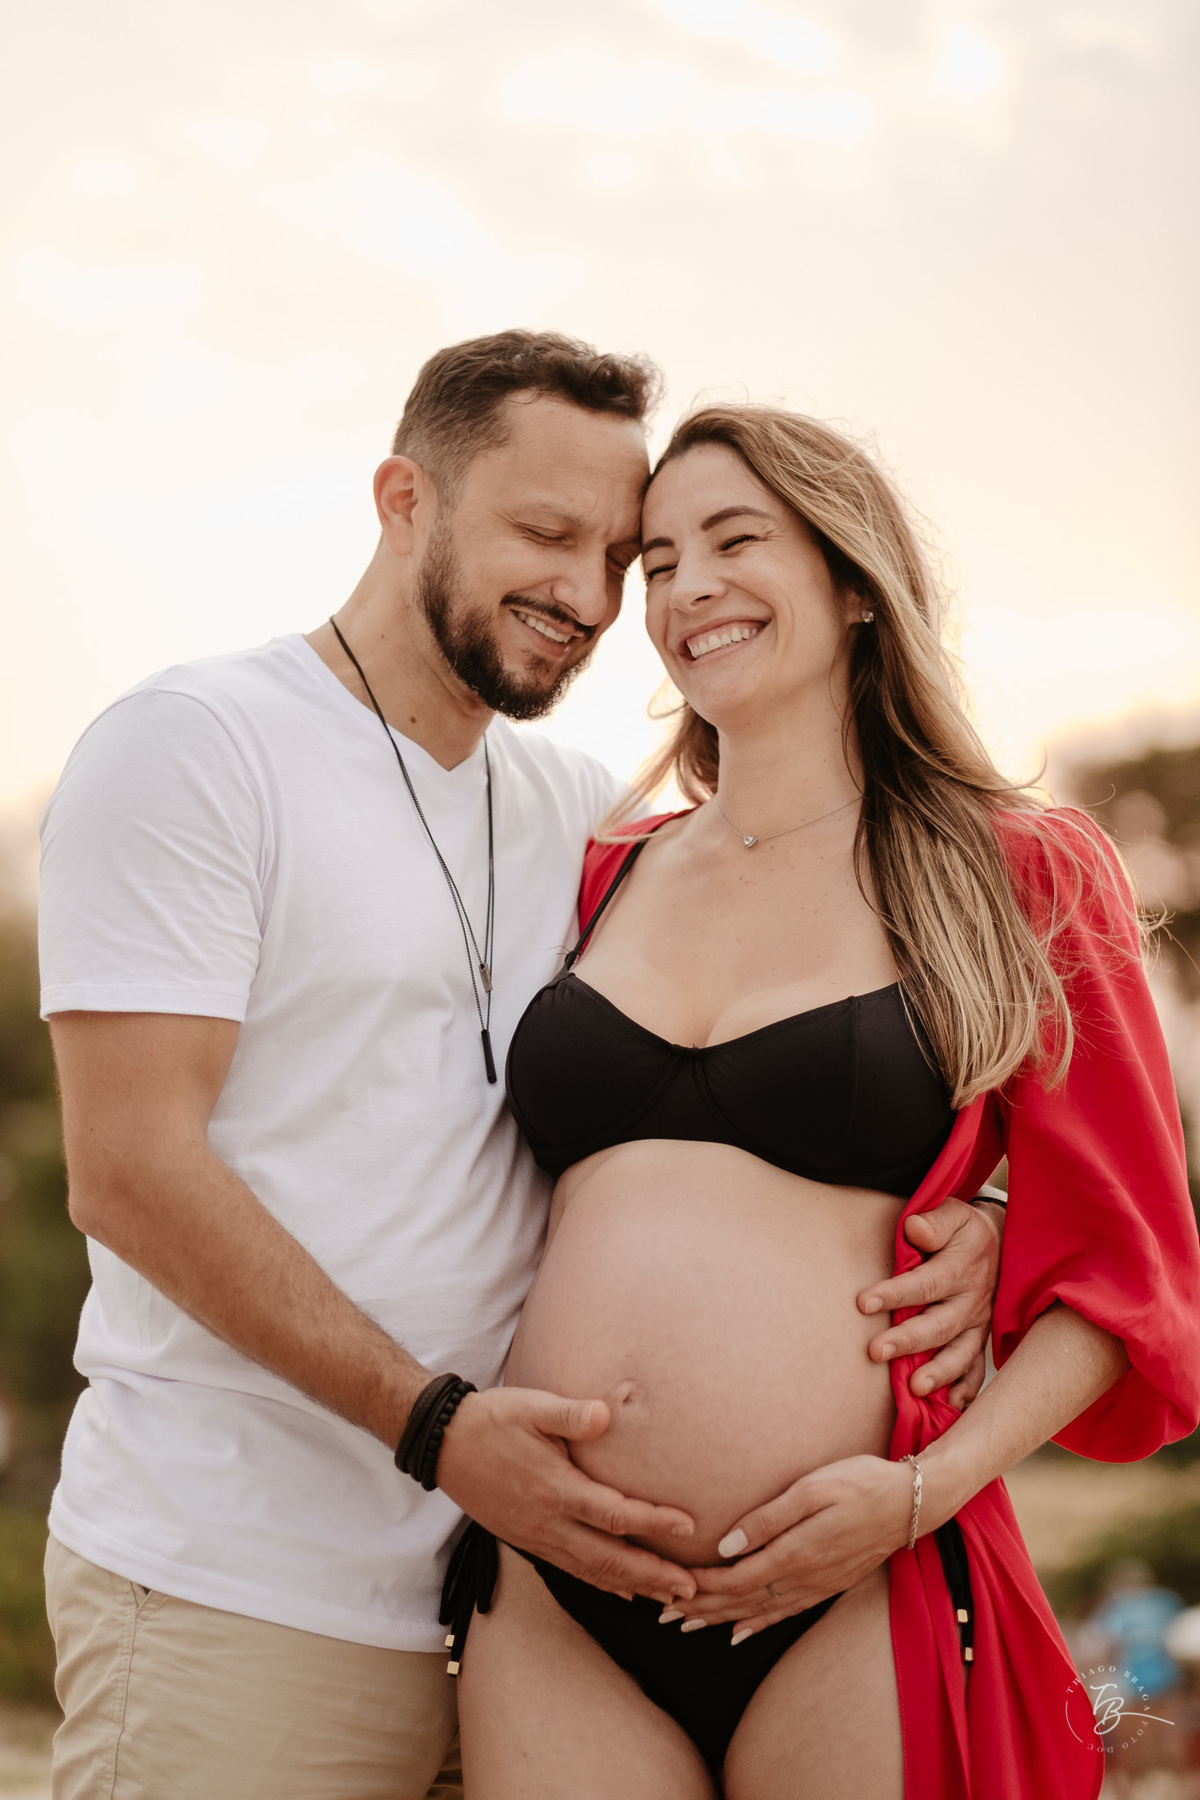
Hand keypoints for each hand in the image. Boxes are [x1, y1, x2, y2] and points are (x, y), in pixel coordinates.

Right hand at [436, 1386, 696, 1605]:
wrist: (446, 1445)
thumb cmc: (492, 1420)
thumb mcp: (530, 1406)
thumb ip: (569, 1414)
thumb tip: (605, 1415)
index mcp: (556, 1489)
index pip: (615, 1514)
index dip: (653, 1522)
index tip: (688, 1526)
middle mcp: (549, 1522)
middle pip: (610, 1559)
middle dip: (653, 1576)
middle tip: (693, 1590)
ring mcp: (537, 1537)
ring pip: (592, 1572)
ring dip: (634, 1586)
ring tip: (669, 1598)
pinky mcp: (528, 1540)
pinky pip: (572, 1569)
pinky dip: (602, 1583)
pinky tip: (622, 1591)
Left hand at [666, 1455, 911, 1638]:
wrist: (911, 1502)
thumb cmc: (860, 1482)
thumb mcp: (812, 1488)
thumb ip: (768, 1518)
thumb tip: (726, 1546)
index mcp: (796, 1554)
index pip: (735, 1579)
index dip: (700, 1587)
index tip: (669, 1587)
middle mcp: (804, 1578)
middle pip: (742, 1601)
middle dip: (701, 1608)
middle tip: (663, 1613)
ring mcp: (818, 1586)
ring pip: (760, 1611)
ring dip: (722, 1619)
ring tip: (689, 1625)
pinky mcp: (828, 1585)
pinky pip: (785, 1612)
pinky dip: (757, 1624)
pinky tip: (740, 1632)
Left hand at [857, 1195, 1004, 1407]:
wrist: (1002, 1243)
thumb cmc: (963, 1229)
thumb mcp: (954, 1213)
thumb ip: (935, 1222)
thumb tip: (914, 1229)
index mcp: (960, 1268)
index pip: (924, 1284)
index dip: (894, 1294)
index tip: (862, 1303)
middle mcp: (971, 1301)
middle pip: (938, 1324)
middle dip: (907, 1340)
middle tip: (875, 1352)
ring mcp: (978, 1324)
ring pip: (960, 1352)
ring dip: (938, 1372)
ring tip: (914, 1388)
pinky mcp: (980, 1339)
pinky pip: (976, 1368)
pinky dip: (967, 1390)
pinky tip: (952, 1408)